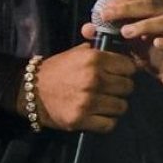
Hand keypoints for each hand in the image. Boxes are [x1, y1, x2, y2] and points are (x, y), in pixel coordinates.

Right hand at [17, 43, 135, 132]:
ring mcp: (87, 101)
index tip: (122, 73)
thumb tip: (123, 39)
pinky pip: (109, 124)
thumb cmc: (60, 68)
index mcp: (95, 59)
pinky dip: (109, 121)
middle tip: (115, 88)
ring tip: (109, 102)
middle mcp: (94, 79)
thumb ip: (101, 46)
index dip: (128, 70)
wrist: (33, 90)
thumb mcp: (80, 51)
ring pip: (121, 106)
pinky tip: (102, 115)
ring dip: (117, 105)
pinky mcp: (80, 119)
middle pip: (127, 87)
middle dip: (124, 87)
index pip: (129, 67)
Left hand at [82, 0, 162, 98]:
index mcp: (161, 8)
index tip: (103, 10)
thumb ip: (112, 35)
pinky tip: (156, 43)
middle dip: (129, 9)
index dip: (122, 1)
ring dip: (146, 24)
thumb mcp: (131, 45)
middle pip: (152, 5)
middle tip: (109, 16)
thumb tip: (85, 28)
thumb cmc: (155, 56)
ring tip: (126, 32)